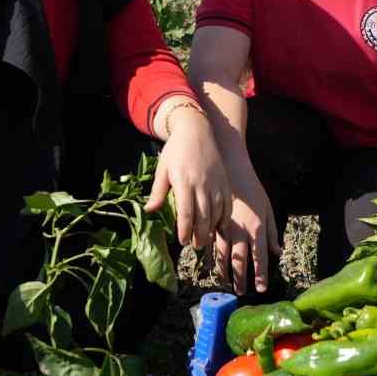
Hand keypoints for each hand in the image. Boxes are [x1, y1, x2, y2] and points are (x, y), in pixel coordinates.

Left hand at [146, 105, 229, 250]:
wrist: (196, 130)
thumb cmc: (176, 150)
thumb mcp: (163, 169)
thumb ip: (158, 192)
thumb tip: (149, 211)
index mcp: (183, 182)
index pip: (186, 213)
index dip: (184, 230)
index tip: (181, 241)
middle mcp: (201, 184)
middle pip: (203, 217)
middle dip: (199, 235)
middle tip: (195, 246)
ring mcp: (215, 183)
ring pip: (216, 213)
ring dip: (212, 229)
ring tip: (205, 240)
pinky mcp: (224, 181)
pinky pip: (227, 204)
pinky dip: (225, 217)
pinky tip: (220, 226)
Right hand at [218, 178, 281, 294]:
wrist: (232, 171)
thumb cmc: (253, 190)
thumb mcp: (268, 209)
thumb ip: (272, 233)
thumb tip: (278, 252)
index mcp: (257, 228)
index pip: (259, 257)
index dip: (260, 274)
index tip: (261, 289)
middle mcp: (241, 231)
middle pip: (240, 260)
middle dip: (240, 279)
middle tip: (240, 292)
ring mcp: (225, 228)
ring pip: (222, 255)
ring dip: (224, 271)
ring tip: (225, 282)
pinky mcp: (213, 223)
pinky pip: (210, 244)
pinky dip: (210, 257)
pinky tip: (210, 266)